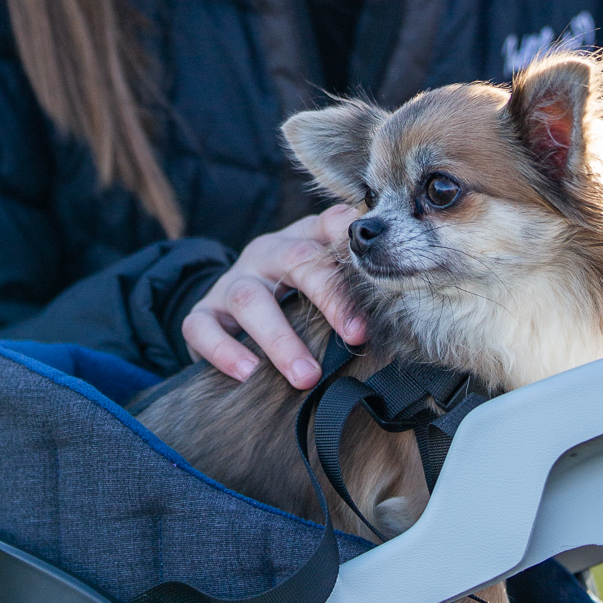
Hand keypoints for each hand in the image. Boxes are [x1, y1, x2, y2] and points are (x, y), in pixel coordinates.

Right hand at [181, 205, 363, 386]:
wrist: (228, 305)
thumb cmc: (291, 296)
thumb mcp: (321, 282)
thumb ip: (353, 285)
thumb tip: (400, 309)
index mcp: (301, 240)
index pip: (329, 226)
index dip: (353, 245)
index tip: (379, 273)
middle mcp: (265, 253)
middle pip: (297, 261)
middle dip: (329, 298)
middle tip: (356, 336)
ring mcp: (231, 281)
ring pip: (250, 299)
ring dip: (280, 339)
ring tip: (306, 376)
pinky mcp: (203, 312)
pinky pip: (202, 327)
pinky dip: (224, 350)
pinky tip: (248, 373)